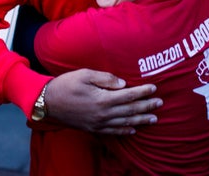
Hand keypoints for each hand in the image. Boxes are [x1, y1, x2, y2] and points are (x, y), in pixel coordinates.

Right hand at [45, 69, 161, 134]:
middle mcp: (103, 114)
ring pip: (125, 123)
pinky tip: (133, 130)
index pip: (129, 96)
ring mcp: (98, 124)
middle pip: (130, 111)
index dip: (143, 92)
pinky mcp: (93, 129)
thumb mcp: (85, 74)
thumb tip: (124, 84)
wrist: (48, 102)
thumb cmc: (66, 84)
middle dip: (146, 107)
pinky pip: (113, 133)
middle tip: (160, 103)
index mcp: (103, 99)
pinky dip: (125, 132)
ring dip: (141, 120)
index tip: (154, 88)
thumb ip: (106, 78)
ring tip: (154, 118)